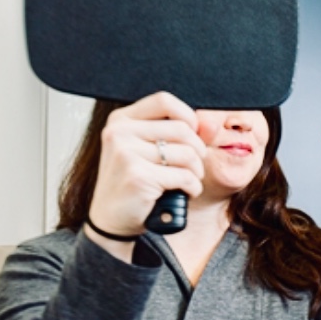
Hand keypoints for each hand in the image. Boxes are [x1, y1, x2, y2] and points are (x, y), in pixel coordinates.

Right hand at [88, 91, 208, 241]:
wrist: (111, 219)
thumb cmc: (131, 183)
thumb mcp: (142, 149)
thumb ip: (168, 132)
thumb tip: (209, 123)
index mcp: (120, 120)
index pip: (164, 100)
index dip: (188, 116)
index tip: (194, 135)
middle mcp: (120, 133)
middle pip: (182, 129)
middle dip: (198, 150)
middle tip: (195, 166)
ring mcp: (126, 154)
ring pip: (187, 154)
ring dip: (197, 172)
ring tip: (189, 181)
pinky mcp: (138, 176)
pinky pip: (185, 177)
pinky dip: (193, 187)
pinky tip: (186, 193)